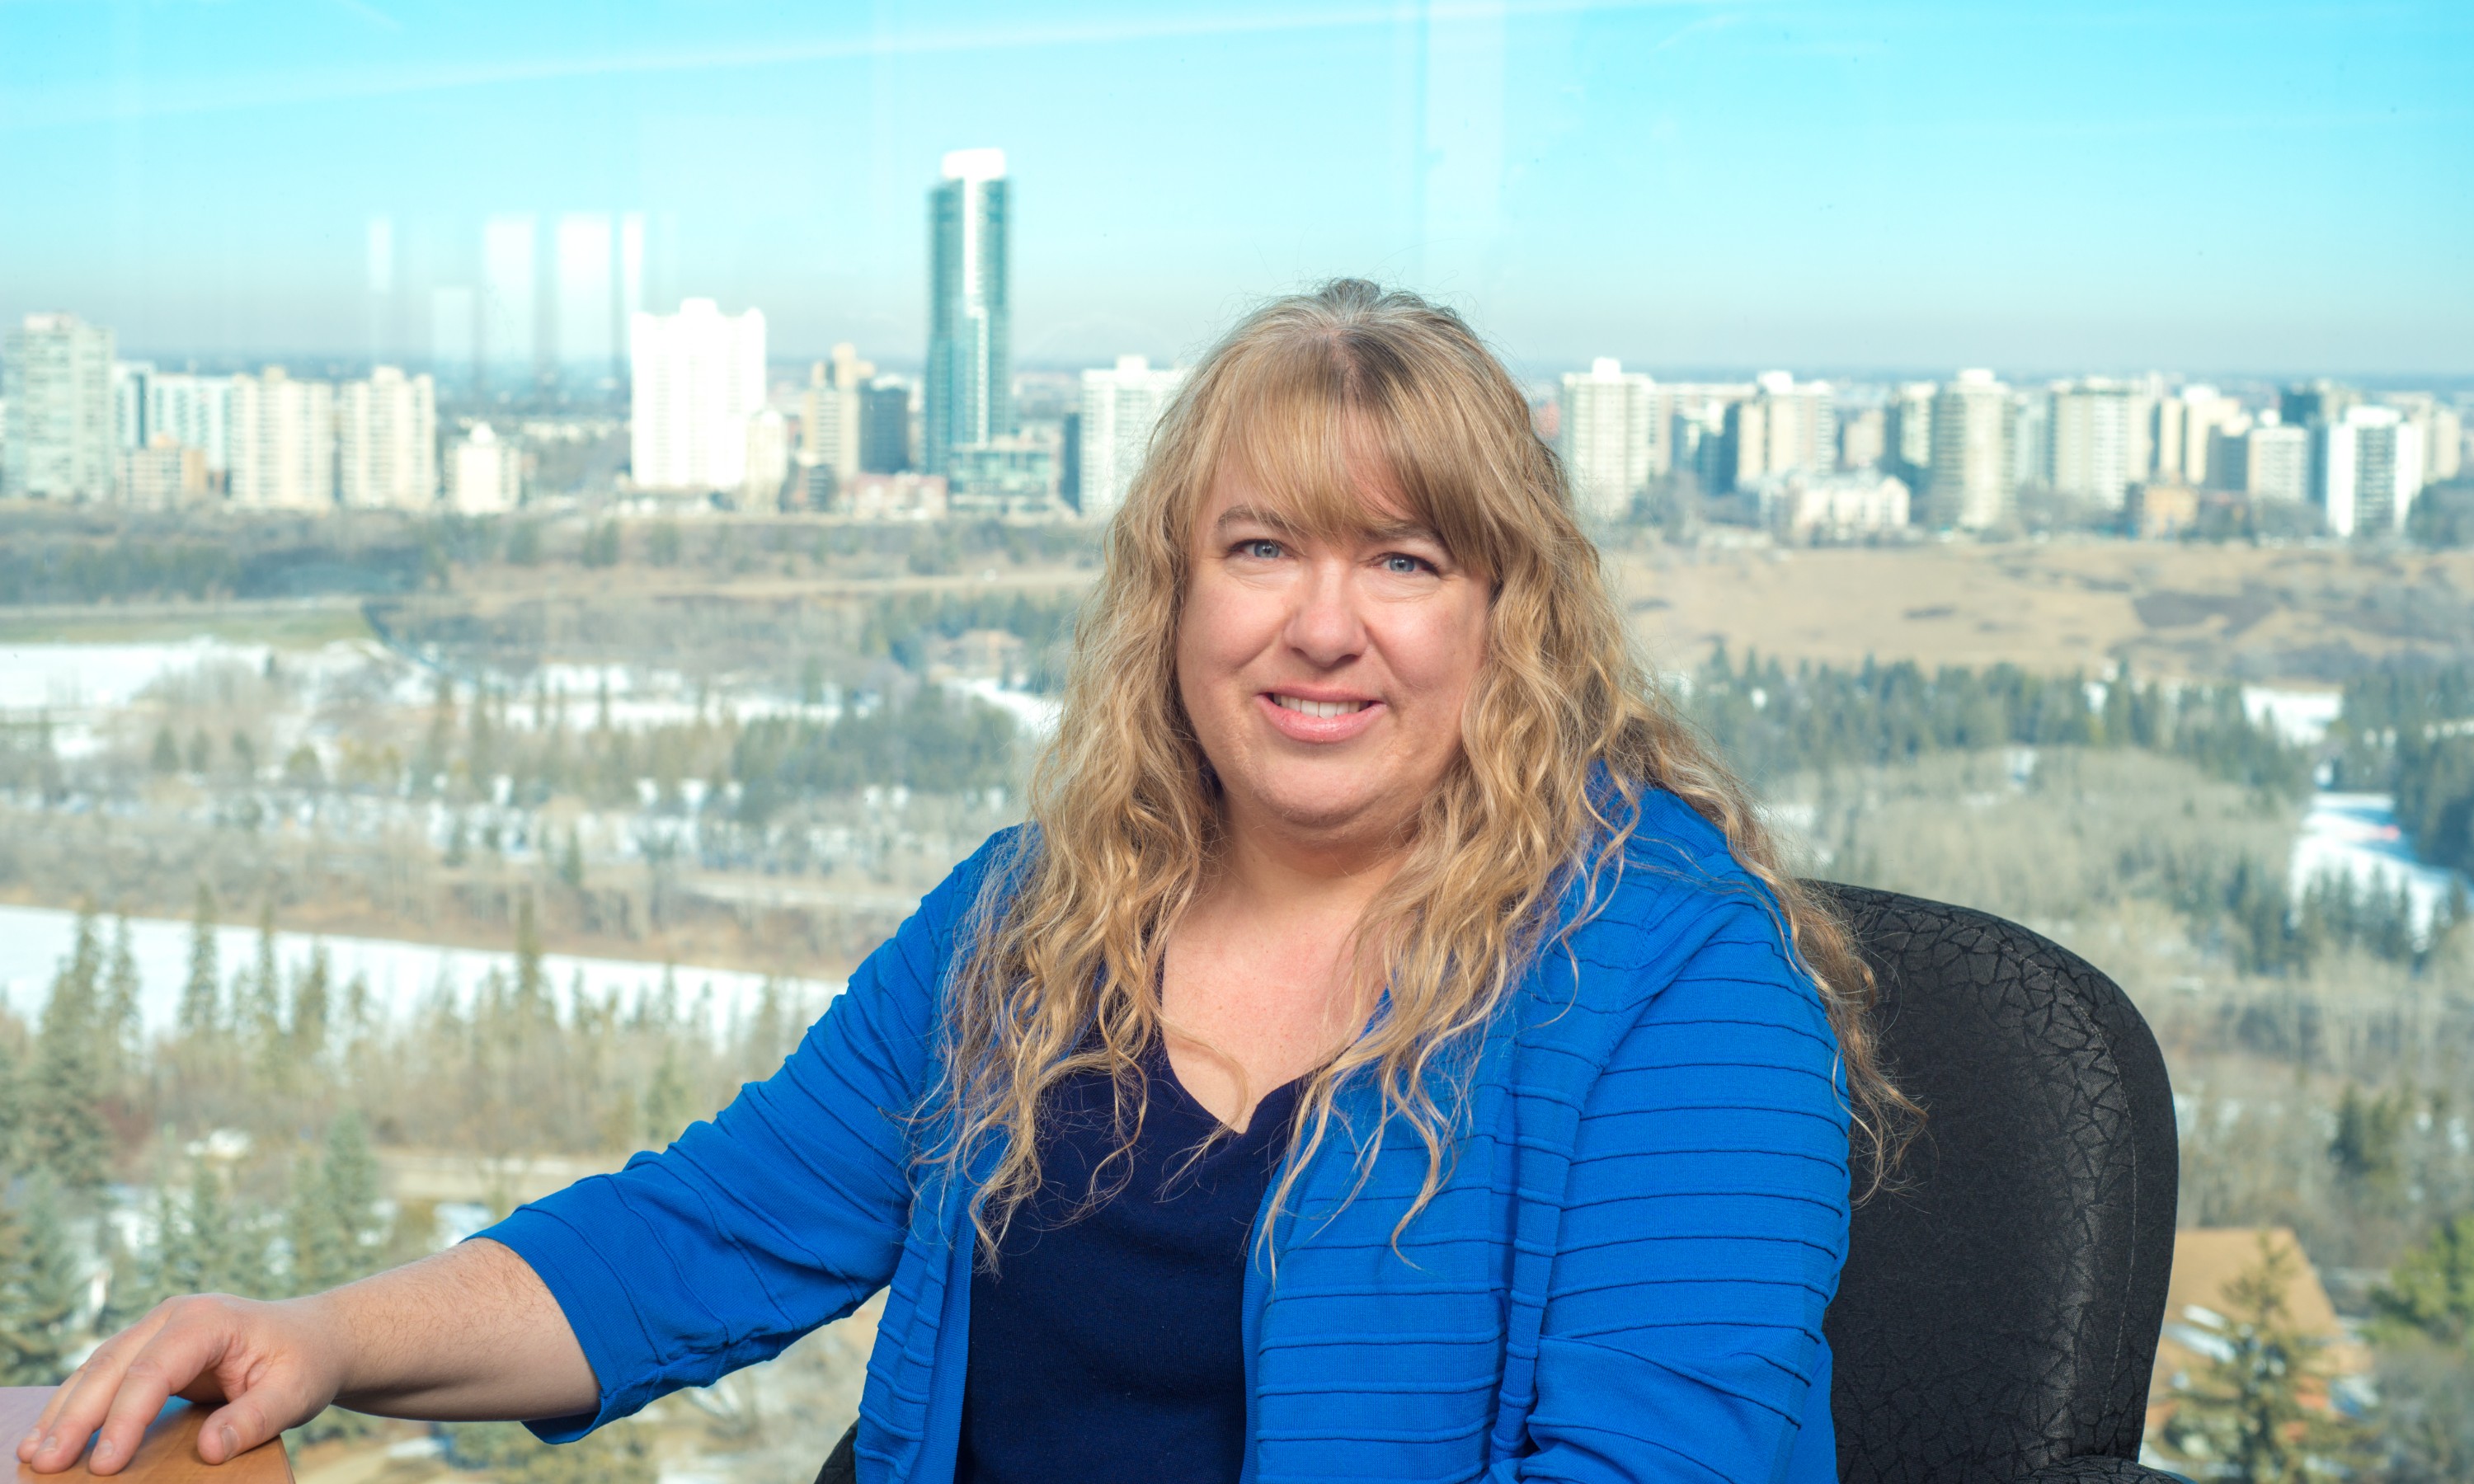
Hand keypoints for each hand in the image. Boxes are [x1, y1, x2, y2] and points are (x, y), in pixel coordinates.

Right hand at [16, 1292, 346, 1475]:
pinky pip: (106, 1375)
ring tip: (32, 1454)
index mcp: (207, 1321)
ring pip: (98, 1368)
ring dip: (64, 1411)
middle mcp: (174, 1317)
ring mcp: (157, 1329)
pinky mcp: (150, 1349)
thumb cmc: (306, 1363)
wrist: (315, 1337)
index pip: (153, 1372)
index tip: (105, 1466)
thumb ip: (255, 1419)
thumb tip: (209, 1451)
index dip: (125, 1420)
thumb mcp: (297, 1393)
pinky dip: (76, 1403)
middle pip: (112, 1366)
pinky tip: (52, 1432)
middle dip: (75, 1417)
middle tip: (45, 1463)